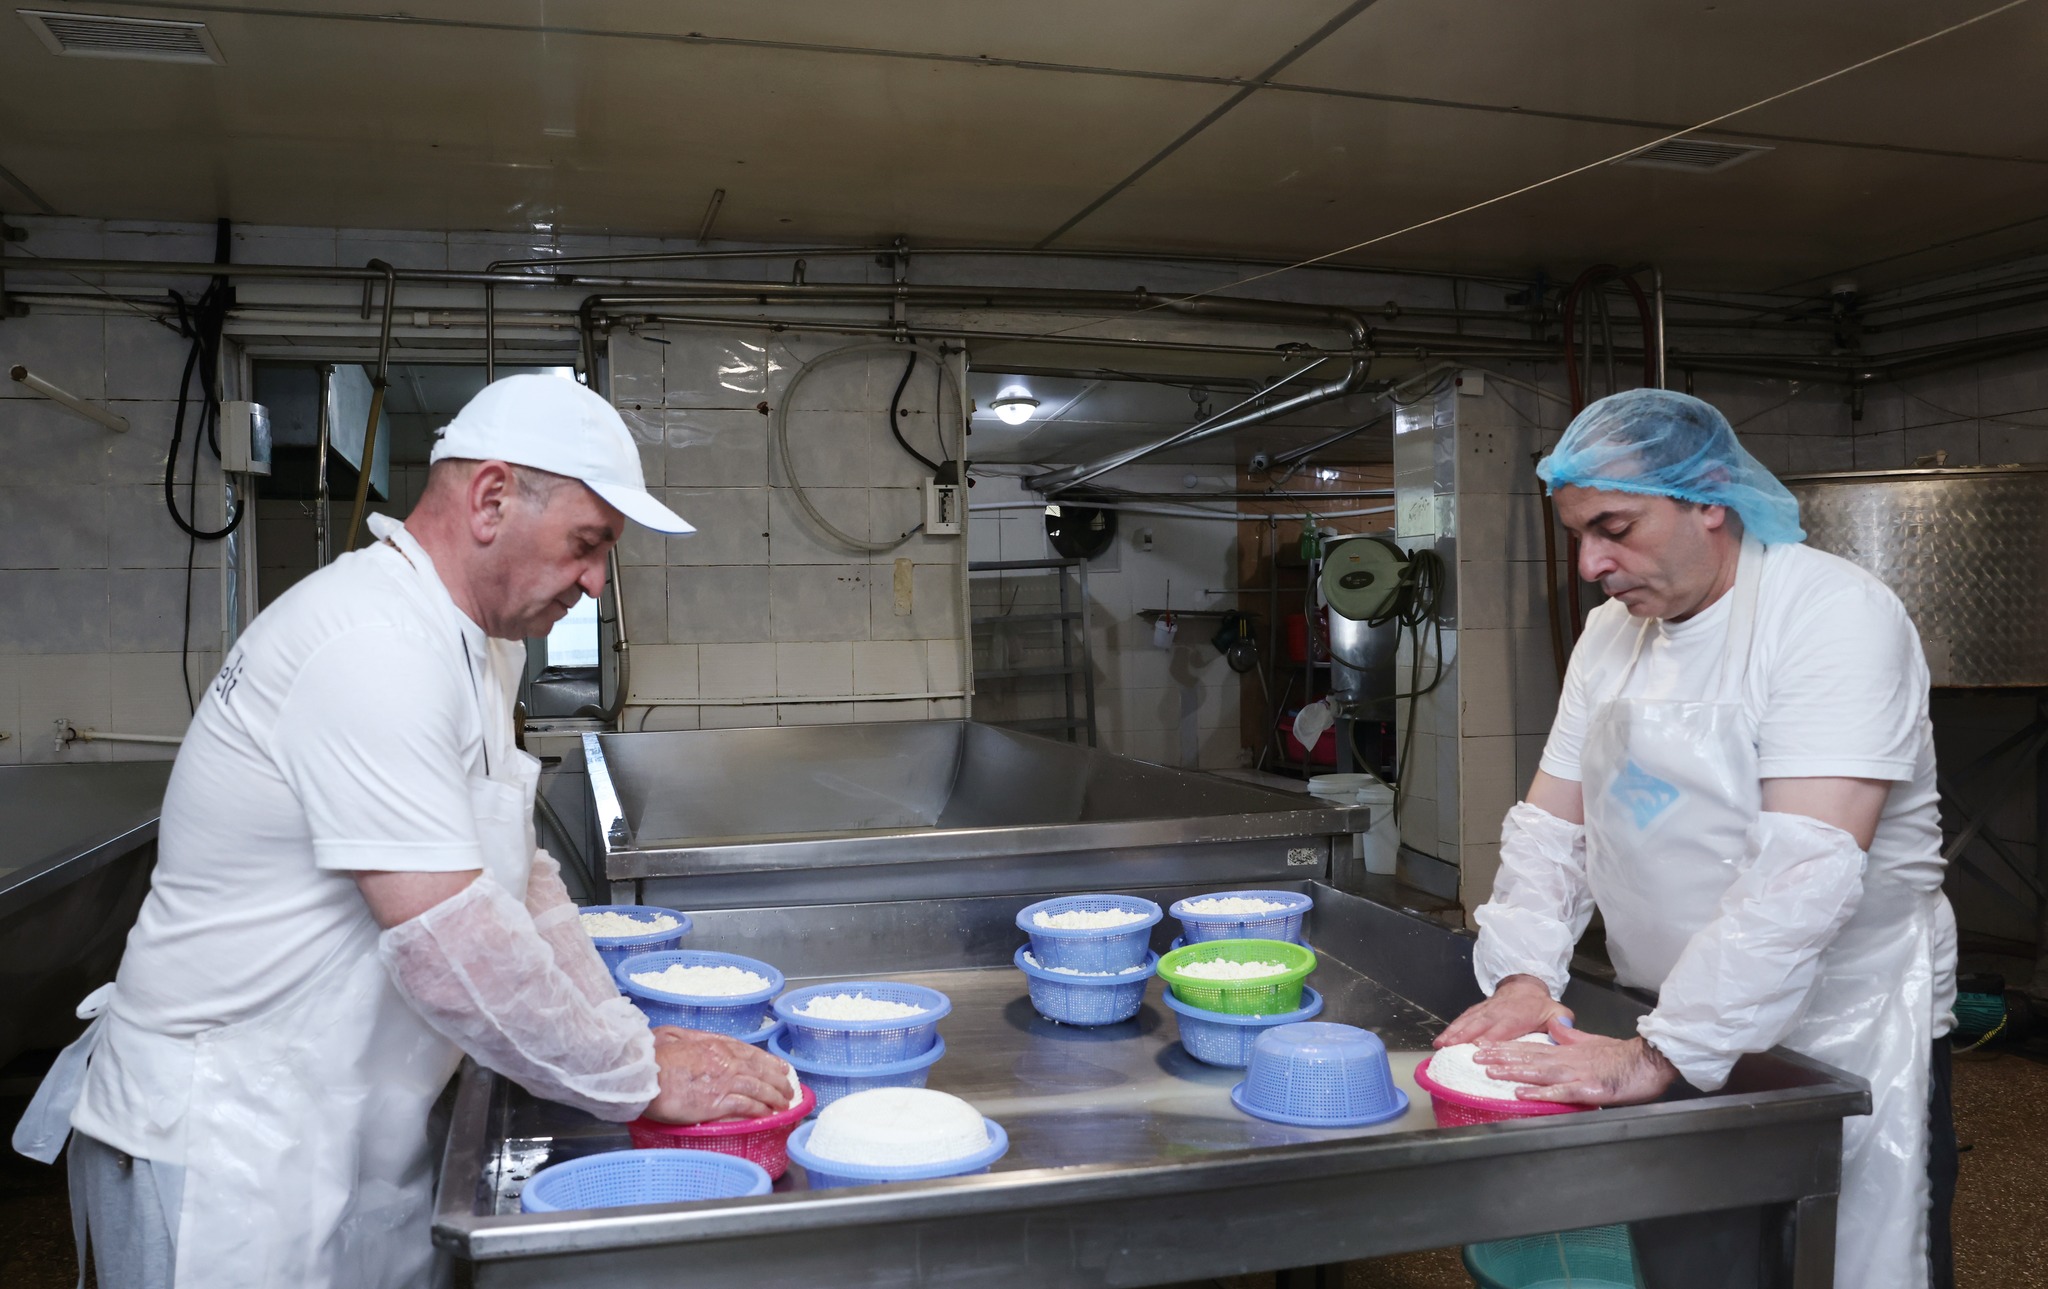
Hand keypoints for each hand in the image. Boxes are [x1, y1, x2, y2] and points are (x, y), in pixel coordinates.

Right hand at [643, 1027, 795, 1123]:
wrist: (645, 1074)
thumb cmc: (654, 1056)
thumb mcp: (673, 1035)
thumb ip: (690, 1037)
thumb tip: (694, 1040)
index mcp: (715, 1044)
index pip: (751, 1052)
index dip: (768, 1061)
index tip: (780, 1068)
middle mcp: (726, 1061)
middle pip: (760, 1070)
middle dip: (777, 1081)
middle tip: (788, 1089)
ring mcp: (724, 1082)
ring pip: (759, 1088)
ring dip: (774, 1097)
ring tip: (784, 1104)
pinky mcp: (718, 1103)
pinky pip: (746, 1106)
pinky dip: (760, 1109)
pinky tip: (767, 1114)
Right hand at [1435, 975, 1572, 1047]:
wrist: (1525, 986)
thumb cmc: (1539, 1006)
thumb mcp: (1556, 1010)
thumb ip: (1562, 1020)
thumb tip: (1565, 1026)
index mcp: (1516, 1016)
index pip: (1501, 1028)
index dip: (1489, 1038)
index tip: (1477, 1049)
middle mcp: (1497, 1012)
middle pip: (1478, 1024)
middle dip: (1463, 1036)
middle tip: (1449, 1048)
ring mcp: (1485, 1010)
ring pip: (1467, 1021)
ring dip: (1453, 1032)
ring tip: (1439, 1045)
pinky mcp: (1477, 1010)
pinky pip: (1463, 1018)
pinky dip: (1451, 1028)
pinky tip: (1442, 1039)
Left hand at [1471, 1017, 1677, 1105]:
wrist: (1651, 1061)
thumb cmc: (1624, 1056)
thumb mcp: (1593, 1042)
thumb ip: (1572, 1038)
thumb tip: (1555, 1030)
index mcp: (1567, 1051)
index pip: (1531, 1047)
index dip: (1506, 1047)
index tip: (1484, 1048)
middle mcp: (1567, 1060)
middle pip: (1528, 1057)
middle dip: (1500, 1058)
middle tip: (1474, 1058)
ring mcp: (1577, 1074)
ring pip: (1538, 1071)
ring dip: (1513, 1071)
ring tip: (1489, 1072)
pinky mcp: (1589, 1088)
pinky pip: (1560, 1091)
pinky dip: (1540, 1092)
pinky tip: (1522, 1093)